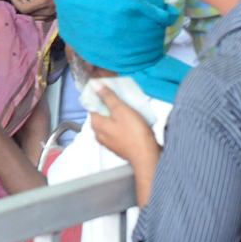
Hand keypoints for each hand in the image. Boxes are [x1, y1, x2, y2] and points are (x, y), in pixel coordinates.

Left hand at [89, 82, 160, 205]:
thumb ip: (107, 97)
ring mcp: (109, 141)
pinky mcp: (119, 145)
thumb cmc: (135, 133)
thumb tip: (94, 85)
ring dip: (117, 113)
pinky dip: (122, 123)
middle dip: (109, 103)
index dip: (99, 94)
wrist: (148, 157)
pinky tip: (131, 118)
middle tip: (120, 95)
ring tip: (127, 105)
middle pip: (101, 113)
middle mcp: (99, 134)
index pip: (92, 105)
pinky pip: (117, 129)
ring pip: (110, 122)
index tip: (108, 87)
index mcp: (96, 125)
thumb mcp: (121, 110)